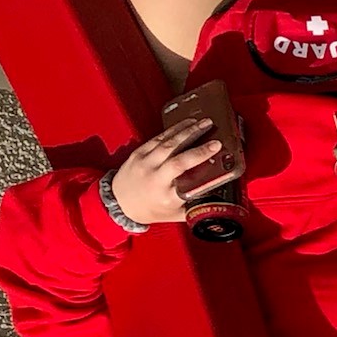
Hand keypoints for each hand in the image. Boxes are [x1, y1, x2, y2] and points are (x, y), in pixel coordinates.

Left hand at [109, 117, 226, 227]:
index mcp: (166, 196)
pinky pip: (158, 138)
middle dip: (198, 145)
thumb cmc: (148, 209)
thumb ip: (196, 205)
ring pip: (168, 144)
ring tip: (203, 123)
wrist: (118, 203)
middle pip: (178, 159)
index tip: (216, 152)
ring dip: (188, 131)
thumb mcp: (175, 214)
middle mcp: (155, 178)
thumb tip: (218, 197)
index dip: (203, 165)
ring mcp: (145, 164)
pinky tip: (186, 124)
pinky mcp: (138, 153)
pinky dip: (173, 130)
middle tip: (214, 136)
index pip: (189, 181)